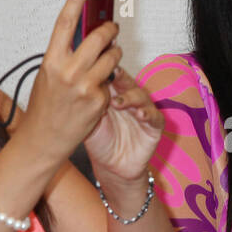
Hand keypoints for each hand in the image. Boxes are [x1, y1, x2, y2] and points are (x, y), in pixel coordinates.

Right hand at [14, 0, 122, 166]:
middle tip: (111, 28)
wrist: (44, 139)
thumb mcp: (48, 75)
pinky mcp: (100, 100)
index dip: (75, 0)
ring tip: (108, 59)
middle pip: (99, 37)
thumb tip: (83, 36)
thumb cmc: (44, 107)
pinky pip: (111, 81)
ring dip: (114, 54)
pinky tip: (97, 91)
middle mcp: (69, 71)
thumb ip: (65, 55)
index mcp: (52, 61)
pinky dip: (108, 82)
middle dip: (109, 30)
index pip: (65, 22)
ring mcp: (86, 86)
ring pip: (112, 56)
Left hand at [85, 65, 163, 182]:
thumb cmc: (99, 142)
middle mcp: (129, 99)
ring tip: (118, 102)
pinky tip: (139, 114)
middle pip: (127, 82)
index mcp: (112, 94)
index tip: (97, 64)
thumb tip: (75, 81)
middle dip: (120, 78)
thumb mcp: (89, 120)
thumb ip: (87, 102)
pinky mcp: (155, 126)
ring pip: (141, 96)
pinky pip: (155, 116)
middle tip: (112, 75)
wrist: (111, 167)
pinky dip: (148, 114)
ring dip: (130, 97)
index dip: (106, 69)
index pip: (111, 77)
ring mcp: (143, 110)